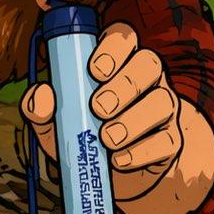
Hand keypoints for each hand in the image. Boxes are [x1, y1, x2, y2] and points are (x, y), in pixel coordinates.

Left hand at [22, 22, 186, 198]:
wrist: (110, 176)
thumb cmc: (82, 135)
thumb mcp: (56, 123)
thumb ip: (43, 109)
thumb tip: (41, 95)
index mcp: (116, 62)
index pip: (123, 37)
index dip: (113, 47)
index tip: (95, 70)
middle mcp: (144, 78)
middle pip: (149, 63)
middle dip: (123, 85)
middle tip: (98, 108)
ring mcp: (163, 107)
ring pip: (163, 100)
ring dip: (134, 119)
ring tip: (108, 139)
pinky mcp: (172, 140)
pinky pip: (169, 140)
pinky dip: (143, 151)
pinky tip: (120, 160)